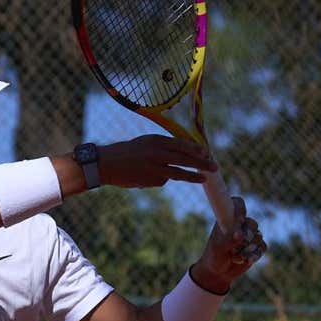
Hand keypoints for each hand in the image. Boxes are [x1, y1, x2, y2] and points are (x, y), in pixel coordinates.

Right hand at [98, 135, 218, 188]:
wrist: (106, 164)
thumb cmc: (128, 152)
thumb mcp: (146, 143)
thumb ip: (164, 146)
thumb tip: (187, 152)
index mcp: (156, 140)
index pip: (181, 144)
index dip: (196, 149)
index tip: (206, 153)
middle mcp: (157, 152)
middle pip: (184, 158)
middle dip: (201, 163)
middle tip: (214, 167)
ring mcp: (154, 167)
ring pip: (178, 172)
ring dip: (193, 176)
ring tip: (204, 179)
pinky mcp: (150, 180)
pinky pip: (163, 180)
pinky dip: (161, 179)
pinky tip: (148, 177)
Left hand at [191, 196, 266, 292]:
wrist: (219, 272)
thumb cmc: (214, 256)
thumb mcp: (218, 248)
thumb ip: (229, 240)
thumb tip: (240, 235)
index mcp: (227, 219)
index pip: (236, 203)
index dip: (240, 207)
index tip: (239, 219)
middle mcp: (239, 225)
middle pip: (252, 222)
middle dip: (248, 233)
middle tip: (242, 241)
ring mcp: (249, 235)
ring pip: (258, 236)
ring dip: (248, 248)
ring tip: (235, 255)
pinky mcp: (257, 246)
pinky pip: (263, 247)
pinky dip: (254, 255)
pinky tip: (244, 260)